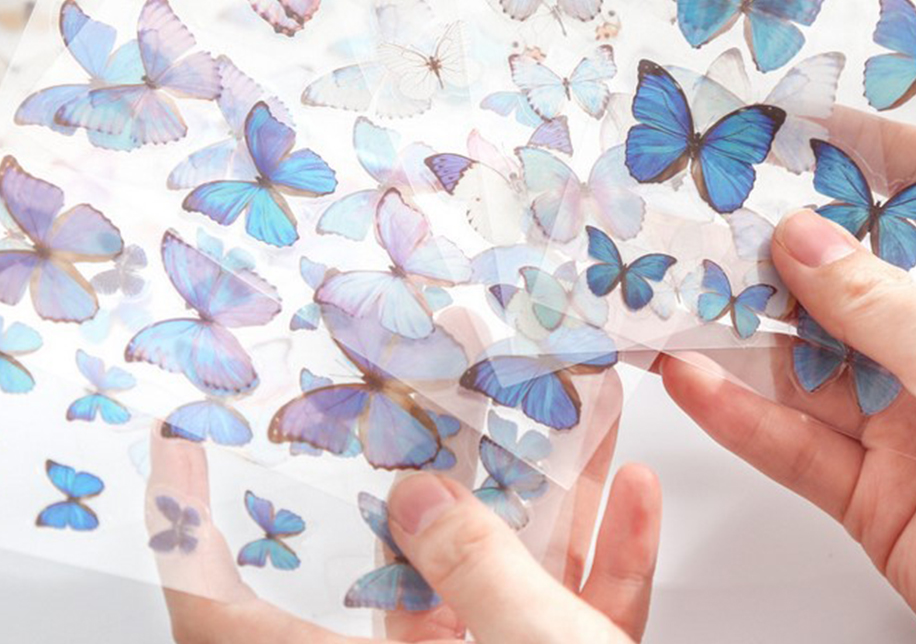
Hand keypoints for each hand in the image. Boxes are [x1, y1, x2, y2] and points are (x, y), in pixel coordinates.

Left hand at [147, 389, 660, 642]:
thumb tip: (421, 500)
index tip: (185, 448)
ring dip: (541, 502)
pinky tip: (631, 502)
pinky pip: (564, 620)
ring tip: (556, 418)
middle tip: (421, 394)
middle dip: (423, 472)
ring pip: (492, 585)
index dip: (194, 533)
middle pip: (389, 573)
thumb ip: (477, 580)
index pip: (230, 616)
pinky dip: (600, 566)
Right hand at [662, 109, 915, 643]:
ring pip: (804, 365)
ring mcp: (904, 421)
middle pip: (848, 282)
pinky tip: (693, 382)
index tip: (810, 125)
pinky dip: (739, 416)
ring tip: (675, 302)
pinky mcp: (869, 489)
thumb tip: (797, 234)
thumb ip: (871, 302)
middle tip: (708, 222)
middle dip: (777, 255)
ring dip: (738, 339)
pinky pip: (792, 443)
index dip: (882, 152)